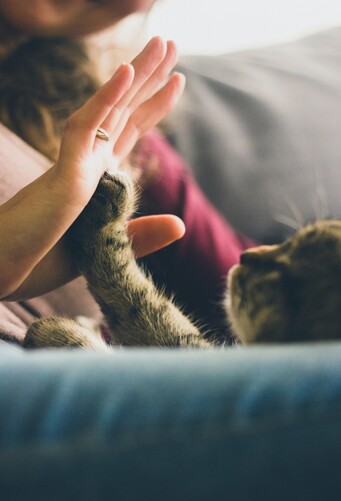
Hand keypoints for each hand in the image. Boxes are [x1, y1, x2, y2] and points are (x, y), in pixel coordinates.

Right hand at [0, 37, 185, 299]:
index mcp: (96, 178)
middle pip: (124, 111)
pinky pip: (84, 129)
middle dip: (149, 77)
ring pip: (110, 110)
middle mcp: (87, 164)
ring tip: (163, 43)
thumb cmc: (43, 260)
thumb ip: (141, 235)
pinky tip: (126, 72)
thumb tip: (181, 224)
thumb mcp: (106, 249)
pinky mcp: (63, 174)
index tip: (176, 81)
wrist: (3, 273)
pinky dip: (105, 100)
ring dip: (136, 75)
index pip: (129, 132)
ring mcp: (75, 165)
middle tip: (171, 44)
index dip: (152, 104)